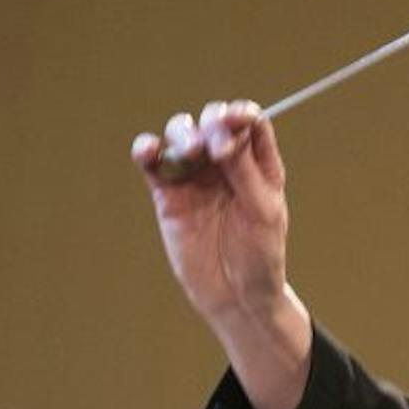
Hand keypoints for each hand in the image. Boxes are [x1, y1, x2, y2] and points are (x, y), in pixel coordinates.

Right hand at [132, 100, 311, 408]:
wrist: (235, 296)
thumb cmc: (260, 255)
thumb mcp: (262, 211)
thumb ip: (245, 170)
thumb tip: (225, 132)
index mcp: (258, 163)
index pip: (250, 122)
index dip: (239, 113)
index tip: (233, 120)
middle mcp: (226, 163)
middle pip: (213, 121)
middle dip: (211, 122)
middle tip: (214, 148)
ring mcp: (196, 176)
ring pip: (182, 134)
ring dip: (182, 132)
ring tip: (191, 152)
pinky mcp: (168, 193)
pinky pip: (153, 162)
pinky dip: (147, 150)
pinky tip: (148, 151)